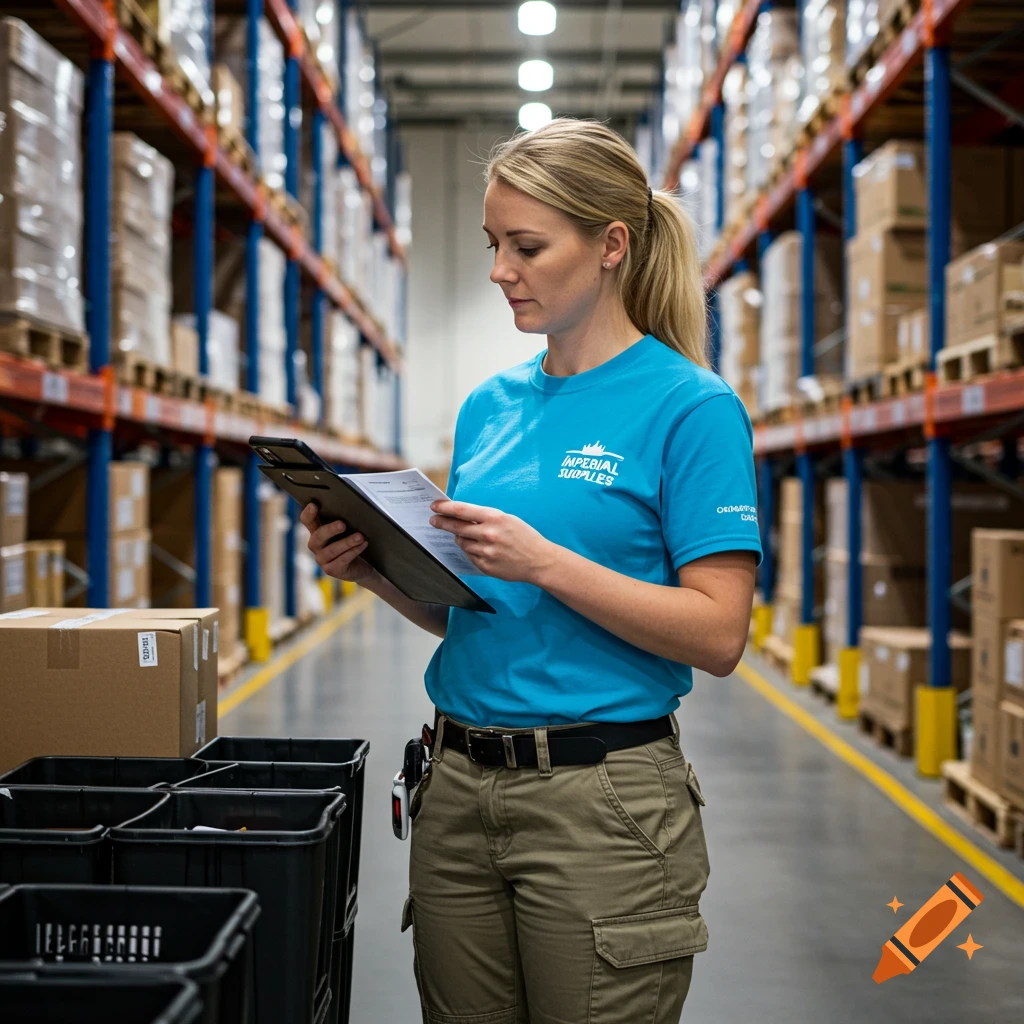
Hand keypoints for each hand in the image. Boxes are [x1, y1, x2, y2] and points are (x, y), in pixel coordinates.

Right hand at [299, 504, 374, 583]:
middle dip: (330, 529)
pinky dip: (353, 551)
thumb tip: (353, 508)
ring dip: (347, 542)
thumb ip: (345, 520)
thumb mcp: (348, 530)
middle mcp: (316, 546)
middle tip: (342, 524)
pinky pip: (342, 560)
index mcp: (317, 531)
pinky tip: (363, 544)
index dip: (308, 514)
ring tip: (360, 536)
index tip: (314, 505)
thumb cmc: (353, 542)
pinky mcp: (331, 570)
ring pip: (332, 550)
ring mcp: (322, 559)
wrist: (363, 566)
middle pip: (318, 536)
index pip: (307, 521)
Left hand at [429, 500, 558, 583]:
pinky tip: (480, 549)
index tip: (434, 506)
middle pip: (456, 527)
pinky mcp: (485, 566)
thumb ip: (485, 517)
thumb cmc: (524, 536)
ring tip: (469, 536)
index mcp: (495, 518)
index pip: (462, 510)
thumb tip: (460, 516)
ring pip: (462, 542)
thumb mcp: (507, 519)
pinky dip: (471, 551)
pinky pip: (469, 555)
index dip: (445, 508)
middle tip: (433, 521)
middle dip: (442, 523)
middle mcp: (489, 534)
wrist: (539, 560)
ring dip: (460, 538)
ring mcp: (486, 551)